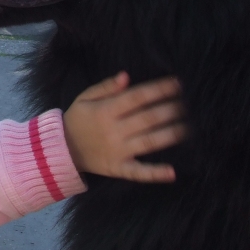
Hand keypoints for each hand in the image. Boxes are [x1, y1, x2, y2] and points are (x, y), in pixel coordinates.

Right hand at [63, 72, 185, 183]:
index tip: (177, 84)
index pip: (137, 97)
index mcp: (105, 111)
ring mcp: (117, 151)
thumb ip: (106, 87)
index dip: (158, 89)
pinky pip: (138, 172)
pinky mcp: (118, 168)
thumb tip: (126, 76)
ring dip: (171, 134)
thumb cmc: (78, 119)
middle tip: (187, 103)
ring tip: (188, 127)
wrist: (62, 149)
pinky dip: (155, 173)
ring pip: (149, 142)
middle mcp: (113, 130)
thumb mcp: (85, 97)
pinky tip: (172, 172)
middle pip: (147, 118)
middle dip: (169, 109)